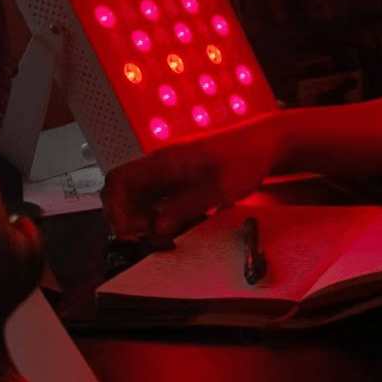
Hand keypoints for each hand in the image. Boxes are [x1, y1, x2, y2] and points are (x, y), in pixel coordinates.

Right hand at [102, 112, 283, 243]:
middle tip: (150, 238)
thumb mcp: (219, 187)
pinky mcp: (180, 180)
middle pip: (123, 193)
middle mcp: (161, 165)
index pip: (118, 181)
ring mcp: (169, 172)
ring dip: (145, 221)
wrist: (266, 142)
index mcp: (164, 160)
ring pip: (139, 199)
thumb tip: (158, 228)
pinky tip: (179, 226)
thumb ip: (186, 207)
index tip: (130, 233)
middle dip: (129, 220)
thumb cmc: (246, 155)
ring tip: (166, 235)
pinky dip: (161, 217)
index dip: (116, 209)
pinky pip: (158, 200)